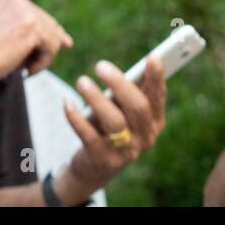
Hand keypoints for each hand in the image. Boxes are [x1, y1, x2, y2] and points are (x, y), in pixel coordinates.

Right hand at [0, 0, 71, 83]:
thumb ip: (22, 30)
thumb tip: (67, 40)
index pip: (35, 13)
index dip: (47, 32)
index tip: (57, 47)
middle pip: (47, 23)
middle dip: (44, 47)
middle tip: (30, 67)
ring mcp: (23, 9)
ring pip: (53, 35)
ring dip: (43, 57)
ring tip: (24, 69)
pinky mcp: (31, 25)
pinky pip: (53, 47)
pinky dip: (43, 63)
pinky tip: (26, 70)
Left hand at [62, 57, 166, 194]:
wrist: (95, 166)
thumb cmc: (109, 127)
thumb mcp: (121, 111)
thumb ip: (123, 94)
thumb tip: (116, 70)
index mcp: (154, 122)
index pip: (157, 97)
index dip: (157, 78)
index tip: (153, 57)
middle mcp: (145, 137)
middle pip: (137, 107)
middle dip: (119, 84)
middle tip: (100, 66)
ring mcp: (125, 151)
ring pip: (115, 121)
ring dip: (96, 99)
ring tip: (81, 81)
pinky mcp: (103, 158)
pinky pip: (89, 136)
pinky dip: (76, 117)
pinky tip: (67, 102)